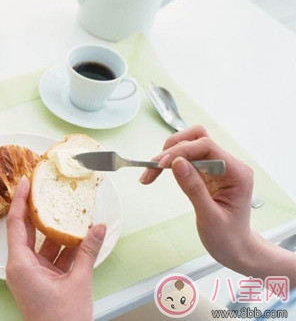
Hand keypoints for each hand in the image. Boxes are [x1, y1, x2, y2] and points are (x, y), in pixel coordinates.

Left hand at [5, 176, 105, 320]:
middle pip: (28, 231)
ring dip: (57, 231)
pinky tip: (80, 238)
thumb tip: (98, 228)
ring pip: (43, 245)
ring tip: (69, 210)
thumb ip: (88, 252)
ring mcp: (31, 276)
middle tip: (45, 189)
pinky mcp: (41, 283)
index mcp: (20, 265)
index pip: (17, 224)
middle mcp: (21, 268)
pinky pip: (51, 259)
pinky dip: (64, 249)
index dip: (20, 200)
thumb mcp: (79, 282)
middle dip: (38, 210)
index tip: (25, 182)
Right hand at [139, 125, 270, 276]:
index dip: (181, 151)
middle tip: (152, 168)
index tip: (160, 165)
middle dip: (172, 149)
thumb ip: (194, 188)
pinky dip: (169, 163)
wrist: (235, 249)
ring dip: (168, 154)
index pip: (206, 146)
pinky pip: (185, 158)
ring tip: (150, 172)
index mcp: (237, 172)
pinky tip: (156, 174)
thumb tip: (177, 163)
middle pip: (197, 139)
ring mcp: (217, 167)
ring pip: (188, 145)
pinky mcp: (206, 172)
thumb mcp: (209, 217)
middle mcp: (229, 164)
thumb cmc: (227, 237)